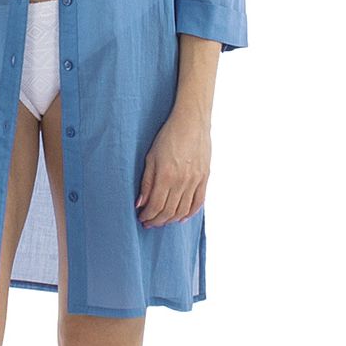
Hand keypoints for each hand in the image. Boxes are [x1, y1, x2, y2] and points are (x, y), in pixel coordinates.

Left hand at [135, 106, 210, 226]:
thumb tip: (140, 203)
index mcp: (166, 175)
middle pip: (169, 211)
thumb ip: (146, 182)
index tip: (141, 218)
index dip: (148, 216)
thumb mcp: (151, 157)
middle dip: (157, 220)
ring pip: (183, 210)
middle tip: (149, 223)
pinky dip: (190, 213)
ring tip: (162, 220)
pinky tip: (181, 217)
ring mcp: (195, 180)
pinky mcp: (204, 178)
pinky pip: (198, 202)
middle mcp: (182, 181)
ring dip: (171, 219)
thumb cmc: (168, 136)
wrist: (192, 122)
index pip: (156, 206)